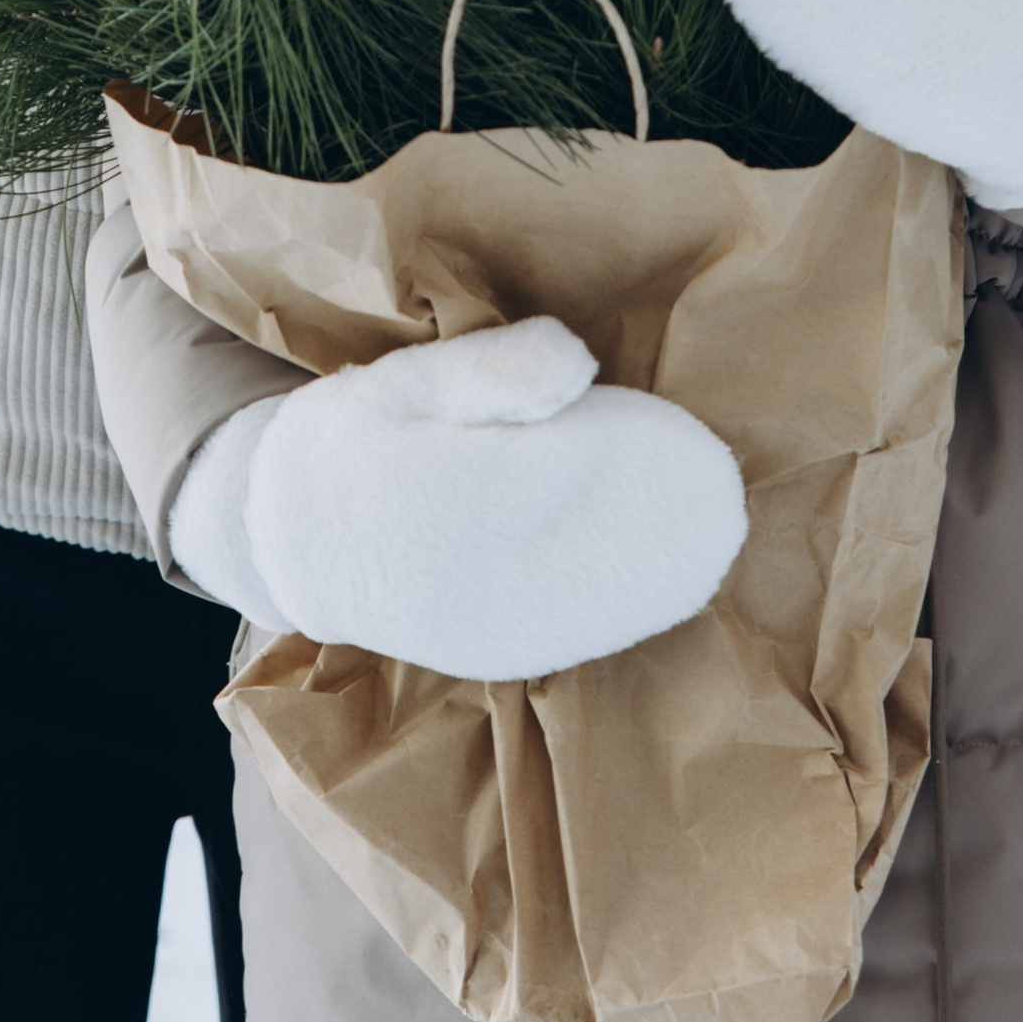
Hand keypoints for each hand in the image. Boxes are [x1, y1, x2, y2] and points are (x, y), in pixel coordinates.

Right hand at [169, 319, 746, 682]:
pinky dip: (639, 596)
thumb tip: (582, 365)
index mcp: (432, 492)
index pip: (556, 474)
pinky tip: (679, 567)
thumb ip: (494, 368)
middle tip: (721, 476)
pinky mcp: (501, 657)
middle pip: (591, 541)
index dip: (634, 455)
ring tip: (714, 516)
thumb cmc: (362, 435)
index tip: (691, 433)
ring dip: (665, 559)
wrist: (301, 538)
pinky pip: (588, 629)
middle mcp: (460, 576)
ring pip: (600, 597)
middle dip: (664, 513)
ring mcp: (483, 629)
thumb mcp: (409, 377)